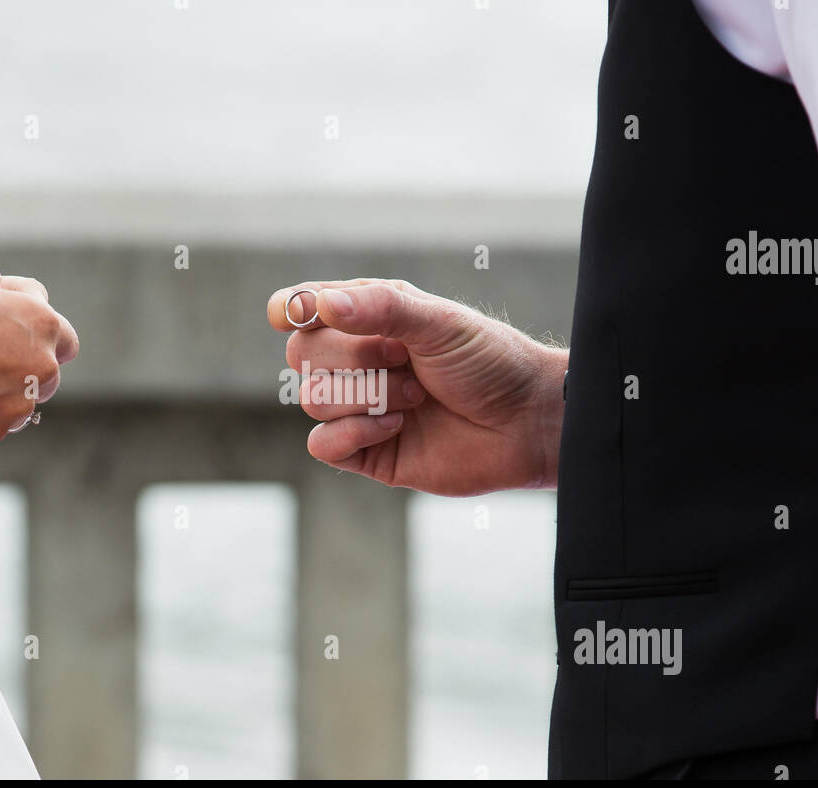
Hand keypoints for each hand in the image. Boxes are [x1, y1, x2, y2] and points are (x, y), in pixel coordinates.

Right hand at [267, 278, 565, 494]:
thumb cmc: (490, 362)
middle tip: (405, 360)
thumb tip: (321, 305)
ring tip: (417, 396)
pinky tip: (396, 427)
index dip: (291, 310)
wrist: (526, 422)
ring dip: (367, 395)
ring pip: (312, 398)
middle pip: (302, 354)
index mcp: (369, 318)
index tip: (293, 314)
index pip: (304, 309)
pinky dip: (353, 432)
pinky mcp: (366, 453)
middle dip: (352, 357)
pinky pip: (322, 444)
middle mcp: (357, 361)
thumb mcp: (439, 322)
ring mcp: (359, 408)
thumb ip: (382, 308)